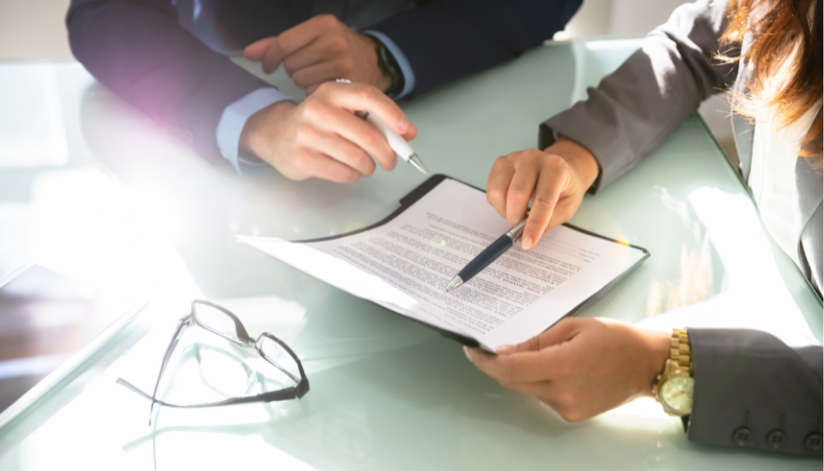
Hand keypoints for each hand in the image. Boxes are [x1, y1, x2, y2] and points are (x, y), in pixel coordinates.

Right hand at [239, 81, 416, 181]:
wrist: (275, 134)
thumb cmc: (318, 123)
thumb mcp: (343, 111)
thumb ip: (376, 119)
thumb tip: (409, 133)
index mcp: (332, 92)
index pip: (368, 96)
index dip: (392, 113)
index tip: (405, 129)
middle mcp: (319, 109)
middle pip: (368, 135)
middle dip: (387, 153)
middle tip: (391, 161)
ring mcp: (309, 135)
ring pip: (358, 158)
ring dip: (369, 167)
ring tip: (366, 166)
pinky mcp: (303, 158)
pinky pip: (344, 173)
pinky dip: (354, 176)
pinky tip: (349, 171)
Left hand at [244, 15, 390, 93]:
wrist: (374, 61)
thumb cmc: (337, 49)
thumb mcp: (312, 36)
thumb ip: (278, 44)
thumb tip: (248, 53)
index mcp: (323, 24)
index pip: (284, 43)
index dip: (271, 57)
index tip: (269, 66)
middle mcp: (334, 40)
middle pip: (291, 64)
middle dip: (293, 69)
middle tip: (307, 67)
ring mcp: (343, 62)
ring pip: (301, 79)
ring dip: (303, 81)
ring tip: (317, 76)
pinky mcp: (347, 82)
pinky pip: (314, 92)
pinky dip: (315, 92)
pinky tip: (325, 85)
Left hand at [464, 318, 669, 422]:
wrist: (648, 364)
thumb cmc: (614, 338)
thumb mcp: (573, 327)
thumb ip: (537, 341)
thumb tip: (507, 351)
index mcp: (563, 365)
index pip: (510, 368)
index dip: (486, 361)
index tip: (472, 351)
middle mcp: (563, 392)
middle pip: (514, 382)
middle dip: (498, 366)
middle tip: (488, 350)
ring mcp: (568, 407)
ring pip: (528, 390)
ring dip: (521, 374)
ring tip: (532, 354)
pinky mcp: (573, 415)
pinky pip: (543, 398)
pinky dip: (539, 383)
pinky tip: (552, 368)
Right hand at [486, 137, 599, 249]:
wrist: (559, 166)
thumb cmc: (564, 187)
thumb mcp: (567, 207)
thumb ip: (548, 221)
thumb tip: (525, 235)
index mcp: (555, 168)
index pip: (543, 200)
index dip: (534, 224)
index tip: (527, 243)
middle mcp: (533, 158)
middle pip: (516, 195)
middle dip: (515, 219)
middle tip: (520, 229)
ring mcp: (514, 158)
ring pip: (498, 193)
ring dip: (505, 211)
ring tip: (517, 213)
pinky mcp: (501, 162)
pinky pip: (491, 190)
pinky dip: (498, 204)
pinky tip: (510, 203)